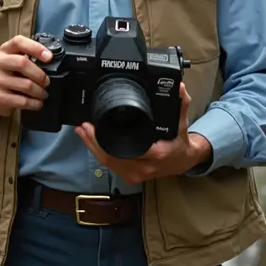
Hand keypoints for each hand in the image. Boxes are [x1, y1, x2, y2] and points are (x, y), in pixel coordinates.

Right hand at [0, 35, 52, 115]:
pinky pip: (22, 101)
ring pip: (26, 85)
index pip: (19, 42)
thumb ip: (30, 57)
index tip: (49, 57)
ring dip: (40, 92)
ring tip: (43, 94)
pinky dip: (34, 103)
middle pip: (22, 63)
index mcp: (5, 50)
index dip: (35, 48)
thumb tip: (49, 60)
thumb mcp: (17, 61)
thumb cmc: (11, 74)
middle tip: (47, 82)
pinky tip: (38, 103)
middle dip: (40, 75)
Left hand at [75, 83, 211, 183]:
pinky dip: (99, 154)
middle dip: (93, 142)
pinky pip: (111, 167)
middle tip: (83, 126)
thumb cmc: (180, 142)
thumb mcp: (181, 123)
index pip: (126, 149)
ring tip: (82, 131)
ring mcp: (136, 175)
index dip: (106, 138)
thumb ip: (179, 104)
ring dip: (93, 148)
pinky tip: (91, 143)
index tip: (95, 124)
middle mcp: (144, 168)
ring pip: (108, 164)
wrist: (183, 162)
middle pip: (111, 158)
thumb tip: (179, 88)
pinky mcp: (130, 177)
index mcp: (156, 154)